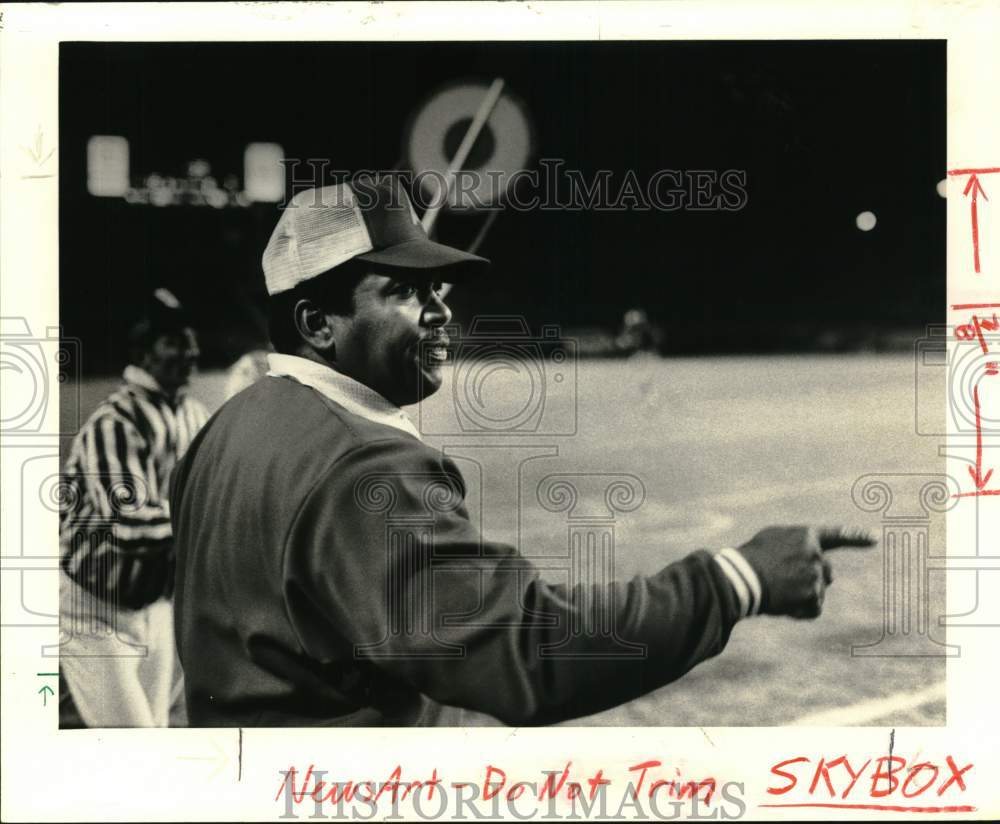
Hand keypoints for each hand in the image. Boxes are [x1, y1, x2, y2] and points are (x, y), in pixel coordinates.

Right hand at [736, 526, 875, 617]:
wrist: (742, 578)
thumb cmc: (751, 557)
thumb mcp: (772, 538)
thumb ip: (796, 544)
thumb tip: (811, 556)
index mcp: (806, 536)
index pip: (837, 535)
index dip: (857, 536)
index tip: (875, 539)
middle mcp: (816, 555)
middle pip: (826, 572)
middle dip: (812, 580)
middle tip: (786, 583)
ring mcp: (815, 576)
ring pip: (817, 592)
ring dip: (801, 597)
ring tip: (777, 593)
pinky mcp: (812, 596)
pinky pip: (814, 609)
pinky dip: (800, 612)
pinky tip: (782, 605)